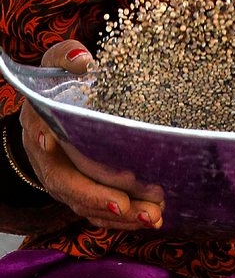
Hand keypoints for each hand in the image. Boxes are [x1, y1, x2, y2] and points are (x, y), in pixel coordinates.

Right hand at [19, 39, 164, 229]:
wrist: (52, 106)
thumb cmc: (59, 83)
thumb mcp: (58, 64)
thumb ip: (67, 58)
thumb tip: (83, 60)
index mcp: (39, 123)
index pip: (40, 136)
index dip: (47, 143)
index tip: (55, 147)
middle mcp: (47, 158)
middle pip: (67, 183)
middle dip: (97, 196)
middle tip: (128, 203)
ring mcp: (62, 178)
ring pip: (85, 204)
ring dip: (118, 214)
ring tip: (151, 215)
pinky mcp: (80, 191)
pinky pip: (98, 211)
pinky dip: (123, 220)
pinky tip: (152, 220)